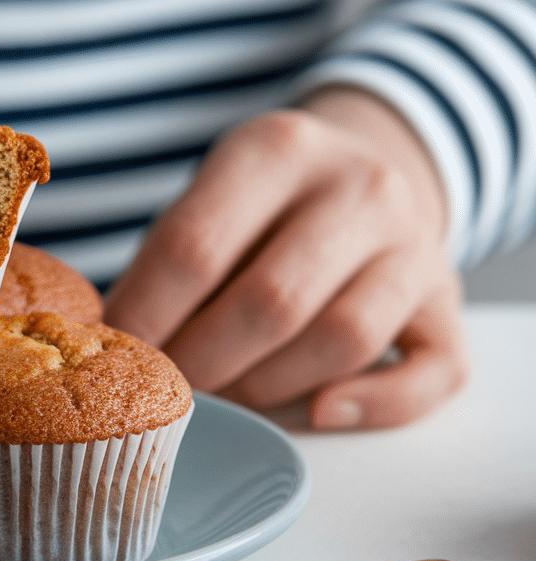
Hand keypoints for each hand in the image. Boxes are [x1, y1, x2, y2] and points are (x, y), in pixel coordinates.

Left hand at [101, 86, 468, 429]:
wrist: (364, 171)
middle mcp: (359, 187)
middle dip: (202, 363)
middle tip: (166, 388)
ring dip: (269, 387)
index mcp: (276, 149)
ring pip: (342, 340)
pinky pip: (429, 372)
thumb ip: (168, 260)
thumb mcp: (208, 197)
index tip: (114, 356)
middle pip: (270, 302)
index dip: (143, 318)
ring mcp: (414, 244)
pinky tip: (318, 411)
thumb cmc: (258, 208)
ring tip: (227, 392)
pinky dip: (373, 405)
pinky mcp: (448, 303)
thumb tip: (111, 345)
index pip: (193, 248)